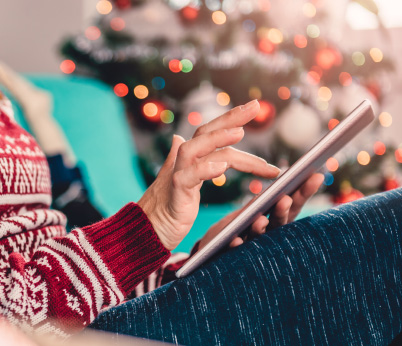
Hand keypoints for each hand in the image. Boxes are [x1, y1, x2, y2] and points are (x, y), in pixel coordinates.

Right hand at [138, 100, 280, 250]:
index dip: (230, 119)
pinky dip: (204, 169)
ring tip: (240, 132)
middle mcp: (182, 162)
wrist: (146, 231)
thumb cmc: (165, 207)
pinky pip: (187, 177)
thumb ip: (184, 160)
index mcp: (189, 159)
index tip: (253, 107)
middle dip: (230, 118)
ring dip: (217, 139)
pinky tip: (222, 167)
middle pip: (205, 133)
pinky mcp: (174, 193)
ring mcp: (176, 175)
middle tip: (255, 106)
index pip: (210, 132)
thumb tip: (178, 137)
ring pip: (194, 149)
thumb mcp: (179, 180)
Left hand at [196, 173, 324, 250]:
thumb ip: (257, 206)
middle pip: (279, 221)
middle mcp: (266, 236)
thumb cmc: (228, 234)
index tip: (315, 176)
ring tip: (260, 220)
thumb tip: (277, 184)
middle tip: (285, 199)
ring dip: (260, 228)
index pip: (291, 205)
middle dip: (283, 211)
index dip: (303, 192)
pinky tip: (235, 241)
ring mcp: (251, 248)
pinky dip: (236, 246)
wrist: (204, 257)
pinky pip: (234, 252)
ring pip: (259, 238)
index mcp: (271, 222)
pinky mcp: (232, 257)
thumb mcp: (241, 216)